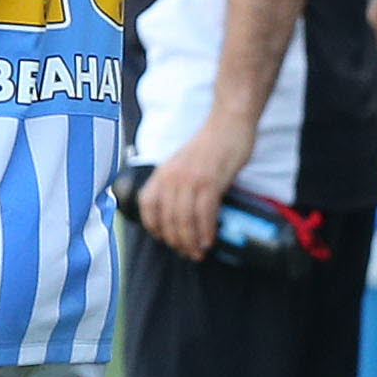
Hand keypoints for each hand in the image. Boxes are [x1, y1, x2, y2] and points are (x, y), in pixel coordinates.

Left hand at [137, 117, 254, 259]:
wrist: (229, 123)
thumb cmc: (211, 144)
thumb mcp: (183, 162)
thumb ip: (178, 182)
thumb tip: (181, 209)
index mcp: (163, 172)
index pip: (147, 204)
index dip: (153, 226)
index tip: (164, 239)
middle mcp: (172, 177)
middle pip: (167, 219)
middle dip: (176, 241)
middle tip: (187, 253)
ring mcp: (190, 179)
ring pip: (184, 220)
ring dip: (191, 241)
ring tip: (198, 252)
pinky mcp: (210, 182)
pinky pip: (204, 214)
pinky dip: (206, 231)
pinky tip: (209, 240)